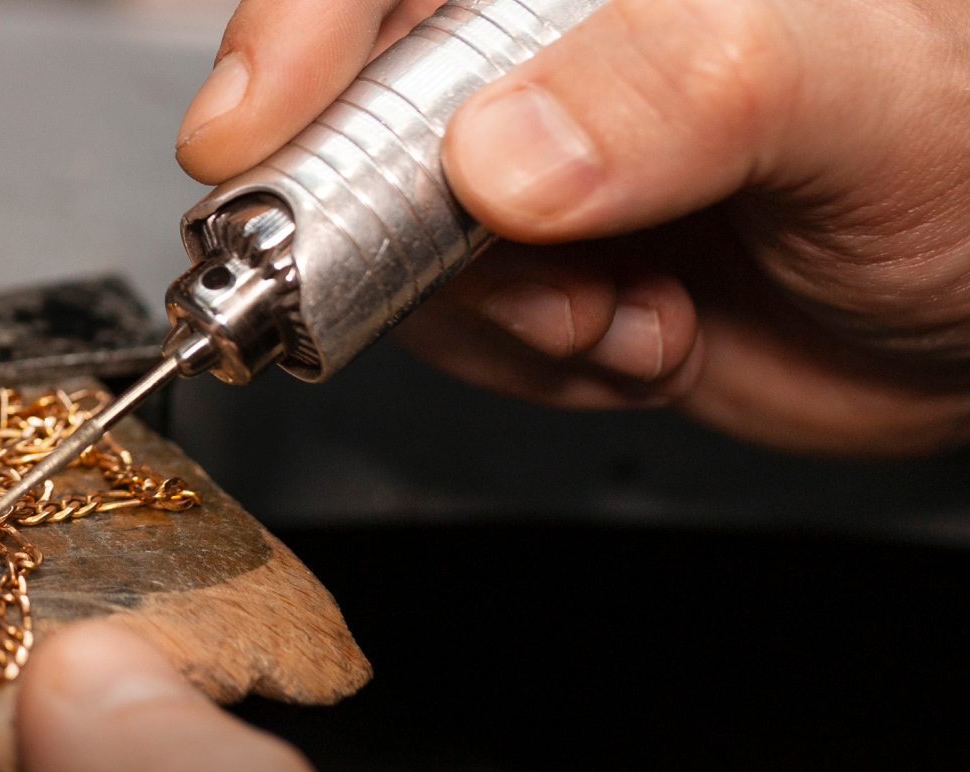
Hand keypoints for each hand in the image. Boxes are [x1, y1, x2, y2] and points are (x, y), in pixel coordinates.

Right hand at [176, 0, 969, 455]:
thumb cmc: (968, 155)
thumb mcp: (857, 93)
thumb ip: (679, 88)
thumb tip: (501, 155)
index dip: (301, 28)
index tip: (251, 128)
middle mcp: (548, 43)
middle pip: (361, 106)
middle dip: (403, 220)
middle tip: (498, 274)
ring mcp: (532, 157)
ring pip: (386, 238)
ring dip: (493, 314)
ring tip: (620, 312)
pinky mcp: (531, 264)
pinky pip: (445, 326)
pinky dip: (530, 361)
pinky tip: (641, 336)